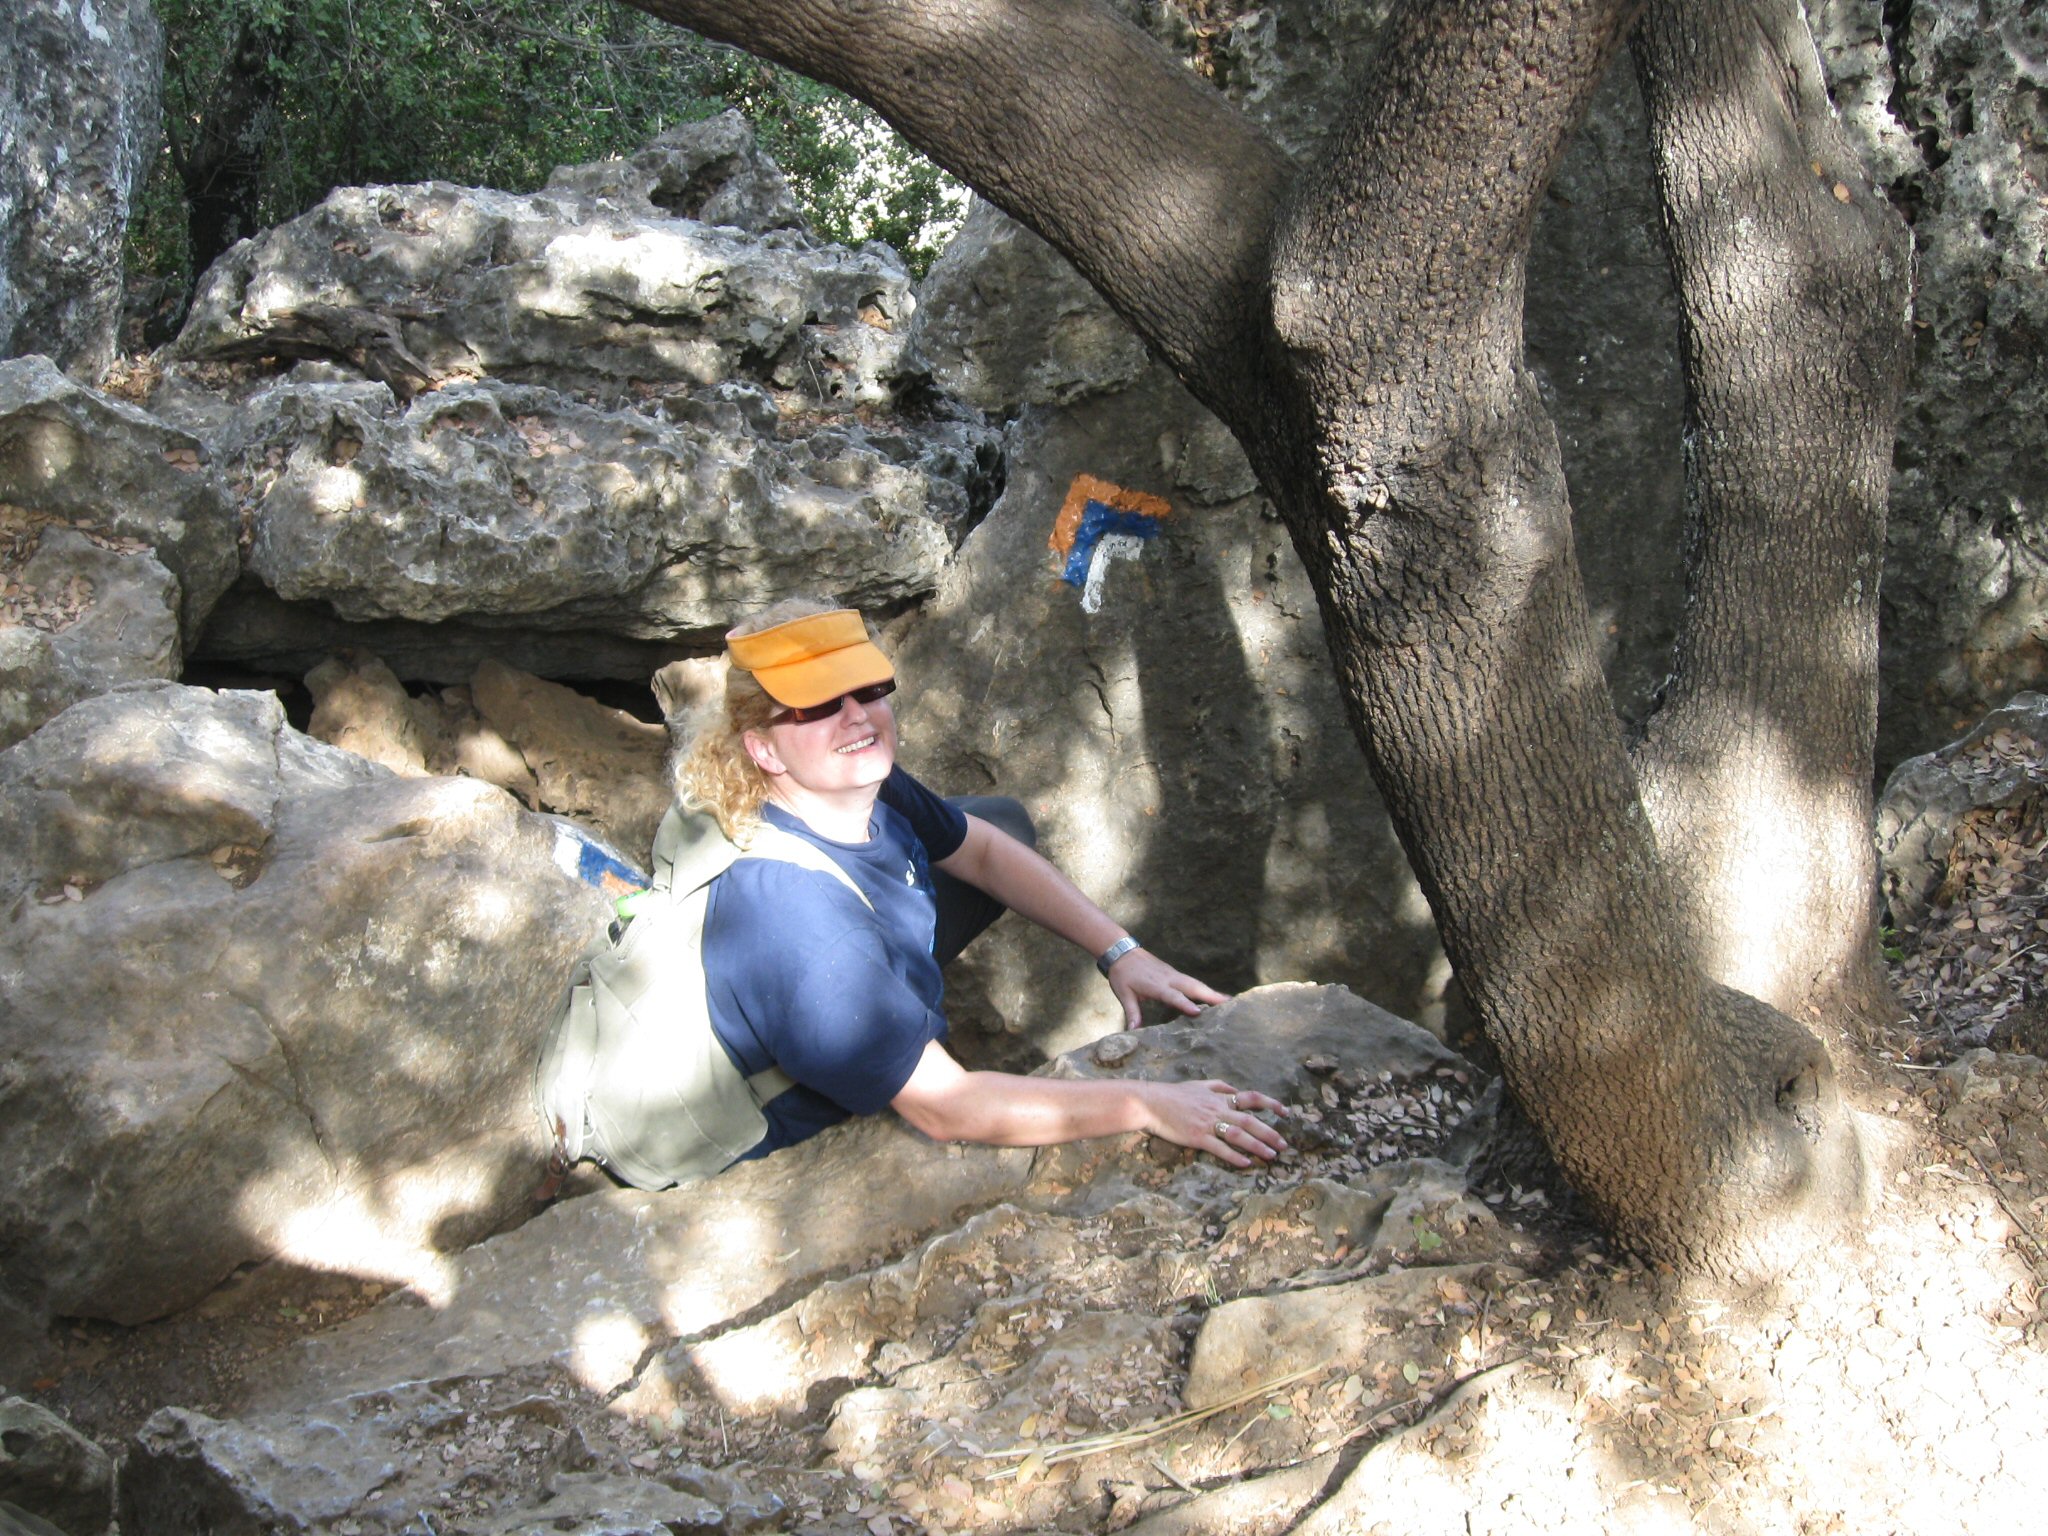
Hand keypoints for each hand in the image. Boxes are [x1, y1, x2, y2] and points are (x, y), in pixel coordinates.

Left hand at [1105, 947, 1229, 1028]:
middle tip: (1228, 1004)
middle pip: (1192, 987)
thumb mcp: (1124, 994)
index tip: (1198, 1012)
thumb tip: (1133, 1031)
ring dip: (1211, 992)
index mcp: (1156, 985)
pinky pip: (1192, 982)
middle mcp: (1168, 978)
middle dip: (1210, 995)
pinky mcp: (1174, 974)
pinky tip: (1213, 996)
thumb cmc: (1123, 975)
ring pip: (1195, 983)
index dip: (1185, 1004)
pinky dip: (1204, 988)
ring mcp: (1173, 975)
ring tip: (1228, 1001)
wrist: (1123, 952)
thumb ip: (1132, 1012)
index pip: (1173, 996)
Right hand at [1136, 1080, 1288, 1167]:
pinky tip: (1245, 1163)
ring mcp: (1208, 1124)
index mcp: (1219, 1097)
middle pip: (1250, 1120)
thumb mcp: (1199, 1085)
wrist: (1151, 1102)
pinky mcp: (1197, 1137)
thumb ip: (1220, 1087)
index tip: (1285, 1112)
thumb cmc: (1174, 1094)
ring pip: (1238, 1135)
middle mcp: (1217, 1109)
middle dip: (1270, 1133)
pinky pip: (1219, 1148)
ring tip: (1271, 1156)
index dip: (1270, 1104)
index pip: (1251, 1097)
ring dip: (1257, 1146)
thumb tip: (1236, 1090)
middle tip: (1284, 1144)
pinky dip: (1234, 1156)